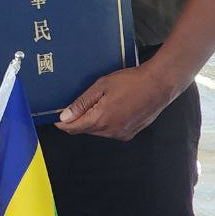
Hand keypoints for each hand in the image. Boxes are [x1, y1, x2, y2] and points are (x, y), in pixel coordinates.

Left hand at [55, 62, 183, 140]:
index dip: (63, 123)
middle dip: (76, 121)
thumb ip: (82, 103)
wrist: (159, 84)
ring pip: (98, 131)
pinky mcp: (131, 133)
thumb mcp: (101, 86)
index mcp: (101, 119)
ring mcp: (122, 134)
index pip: (74, 128)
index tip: (55, 118)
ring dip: (91, 121)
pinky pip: (111, 131)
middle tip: (72, 107)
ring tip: (94, 104)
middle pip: (85, 130)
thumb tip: (65, 116)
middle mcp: (111, 131)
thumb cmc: (130, 81)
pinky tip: (108, 109)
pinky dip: (105, 123)